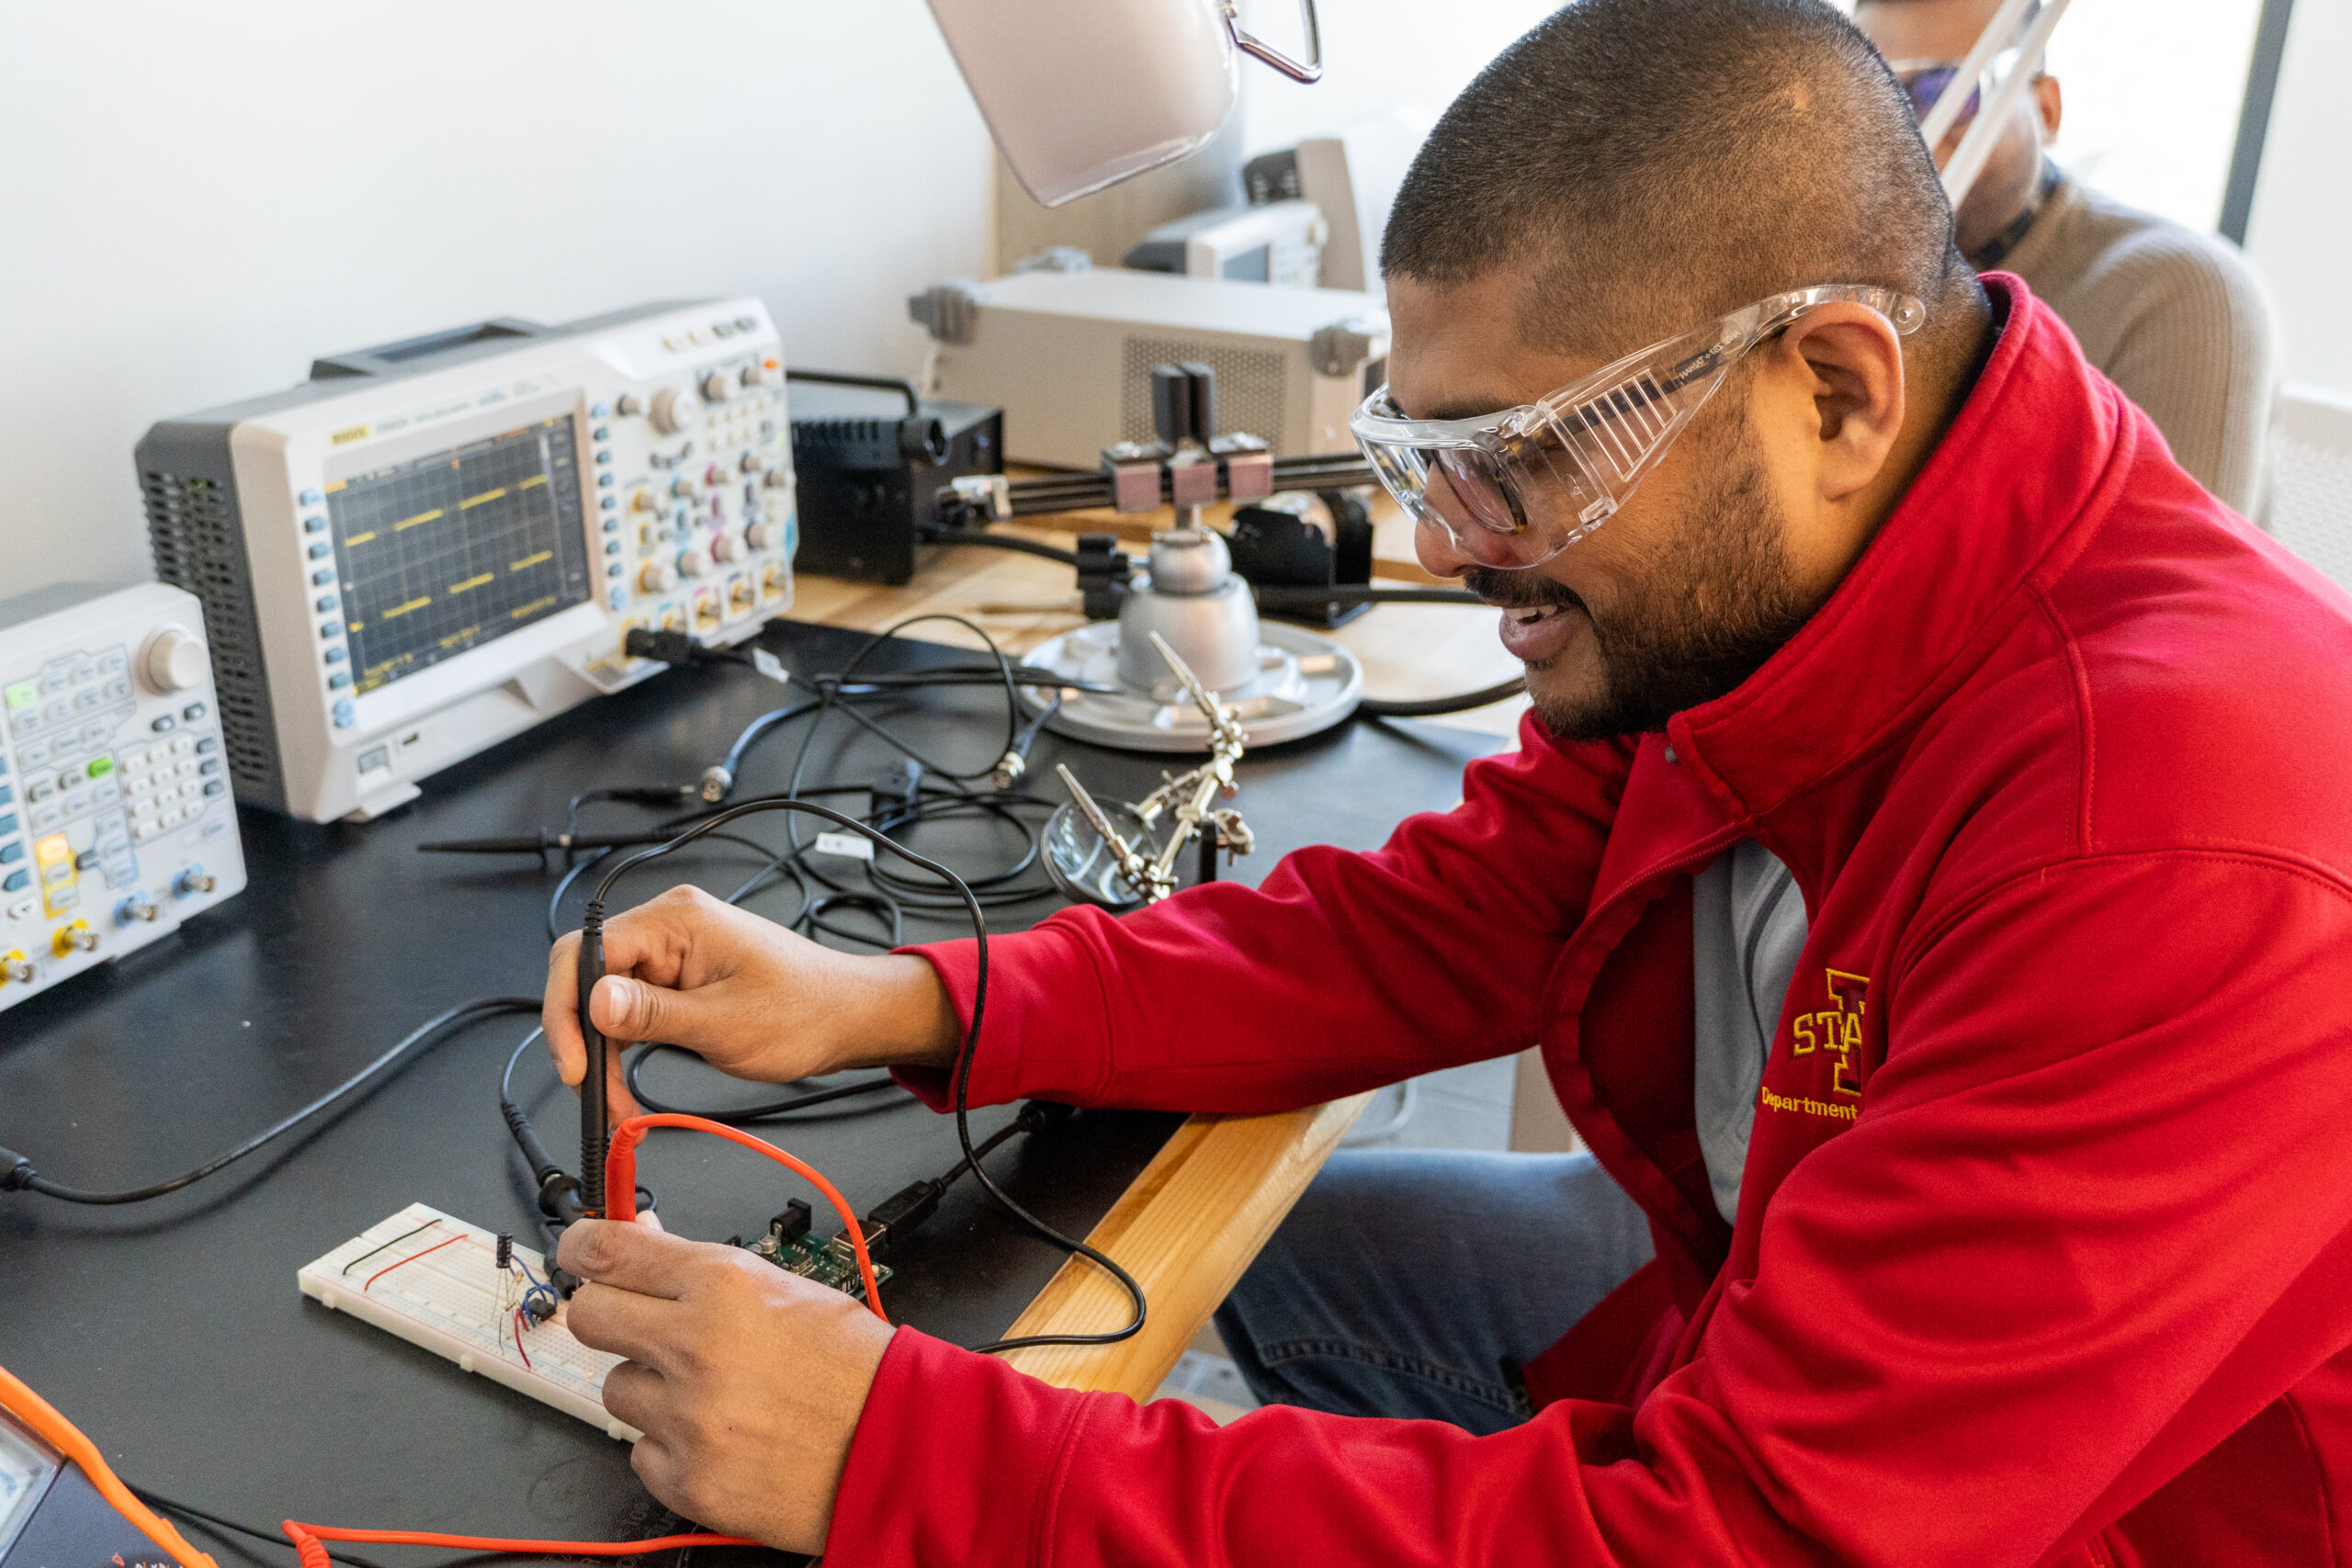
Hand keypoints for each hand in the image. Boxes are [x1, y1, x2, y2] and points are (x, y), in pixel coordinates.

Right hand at [543, 884, 960, 1119]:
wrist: (849, 1018)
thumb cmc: (806, 1012)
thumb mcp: (724, 1023)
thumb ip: (654, 1014)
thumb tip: (594, 1002)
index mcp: (678, 920)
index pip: (585, 952)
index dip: (567, 1010)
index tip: (576, 1065)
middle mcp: (670, 927)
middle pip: (587, 977)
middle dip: (583, 1040)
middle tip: (594, 1095)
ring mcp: (673, 952)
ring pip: (603, 1000)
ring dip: (601, 1054)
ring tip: (616, 1104)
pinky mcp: (677, 978)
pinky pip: (629, 1010)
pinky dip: (622, 1050)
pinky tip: (625, 1086)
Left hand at [559, 1218, 893, 1554]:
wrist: (899, 1446)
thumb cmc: (857, 1367)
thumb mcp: (789, 1289)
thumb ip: (708, 1275)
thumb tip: (647, 1251)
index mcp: (724, 1286)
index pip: (610, 1252)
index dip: (582, 1247)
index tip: (578, 1250)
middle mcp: (696, 1347)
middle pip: (591, 1316)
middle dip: (611, 1316)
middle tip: (642, 1326)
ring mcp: (687, 1419)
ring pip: (618, 1390)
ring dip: (653, 1389)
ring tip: (712, 1393)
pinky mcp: (687, 1480)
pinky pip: (643, 1453)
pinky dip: (672, 1445)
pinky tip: (721, 1436)